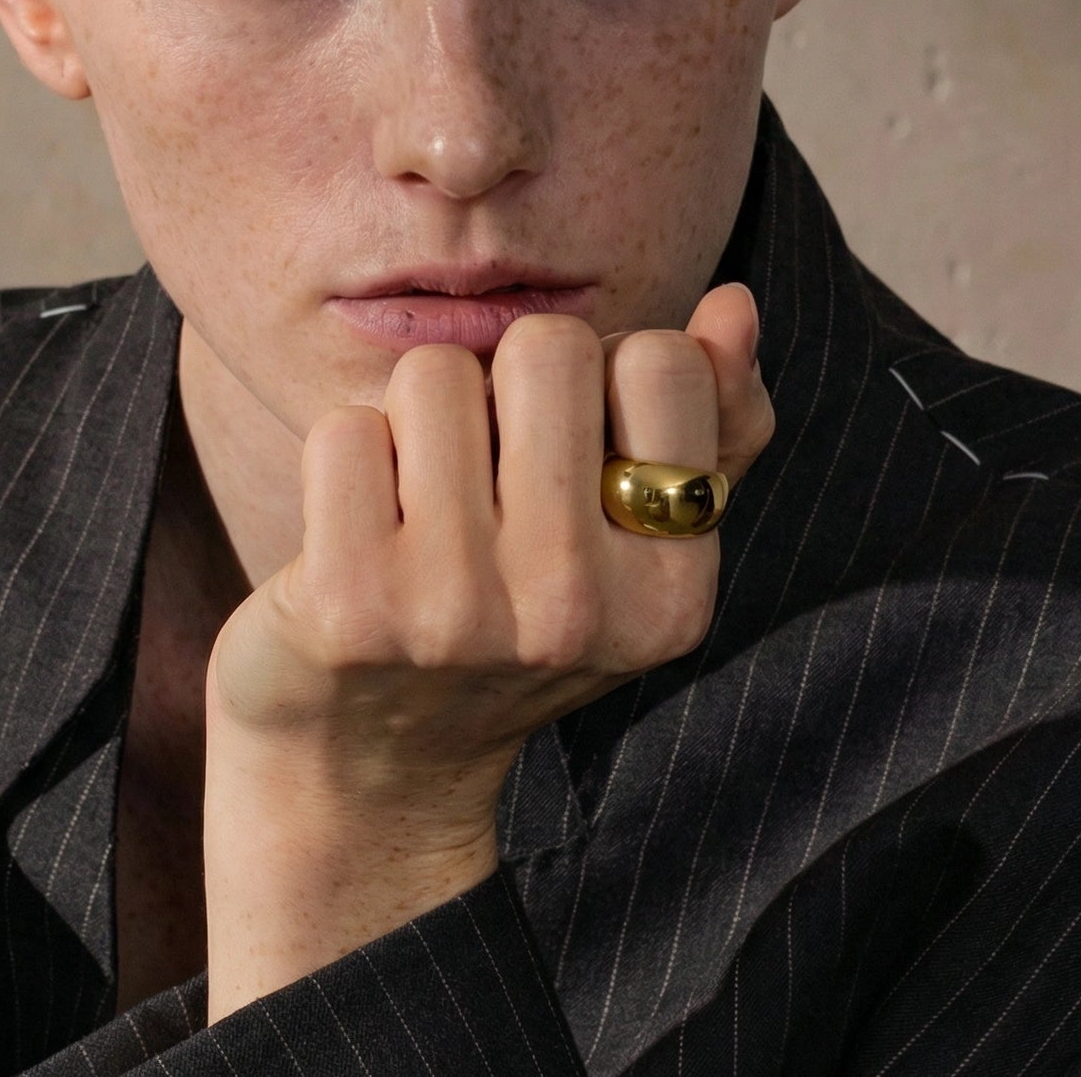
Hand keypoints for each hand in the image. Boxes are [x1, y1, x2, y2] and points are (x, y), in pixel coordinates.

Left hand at [200, 281, 770, 1021]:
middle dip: (507, 385)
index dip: (606, 383)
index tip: (578, 459)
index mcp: (675, 593)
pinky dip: (346, 458)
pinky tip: (357, 532)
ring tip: (423, 506)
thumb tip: (734, 303)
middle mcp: (575, 610)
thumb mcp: (639, 545)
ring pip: (435, 375)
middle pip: (546, 348)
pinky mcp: (348, 606)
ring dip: (419, 420)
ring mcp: (457, 612)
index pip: (662, 361)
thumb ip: (713, 422)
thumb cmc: (517, 622)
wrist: (370, 776)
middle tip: (489, 478)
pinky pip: (346, 429)